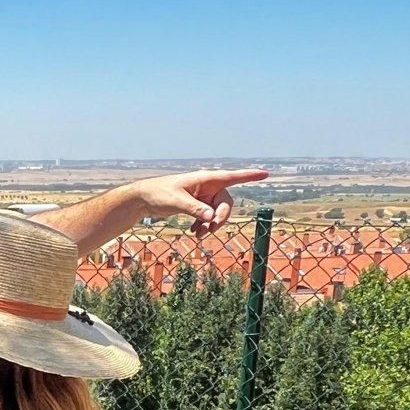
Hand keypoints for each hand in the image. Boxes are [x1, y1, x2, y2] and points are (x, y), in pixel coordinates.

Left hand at [129, 169, 267, 237]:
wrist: (143, 199)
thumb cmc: (158, 193)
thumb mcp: (176, 201)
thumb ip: (194, 209)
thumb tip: (211, 218)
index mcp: (205, 179)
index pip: (231, 177)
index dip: (249, 176)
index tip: (266, 174)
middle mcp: (207, 186)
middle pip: (226, 203)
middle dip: (221, 217)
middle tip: (210, 230)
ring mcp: (203, 196)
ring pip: (217, 212)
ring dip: (211, 224)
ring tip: (198, 235)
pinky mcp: (197, 205)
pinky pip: (208, 217)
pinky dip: (204, 225)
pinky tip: (194, 233)